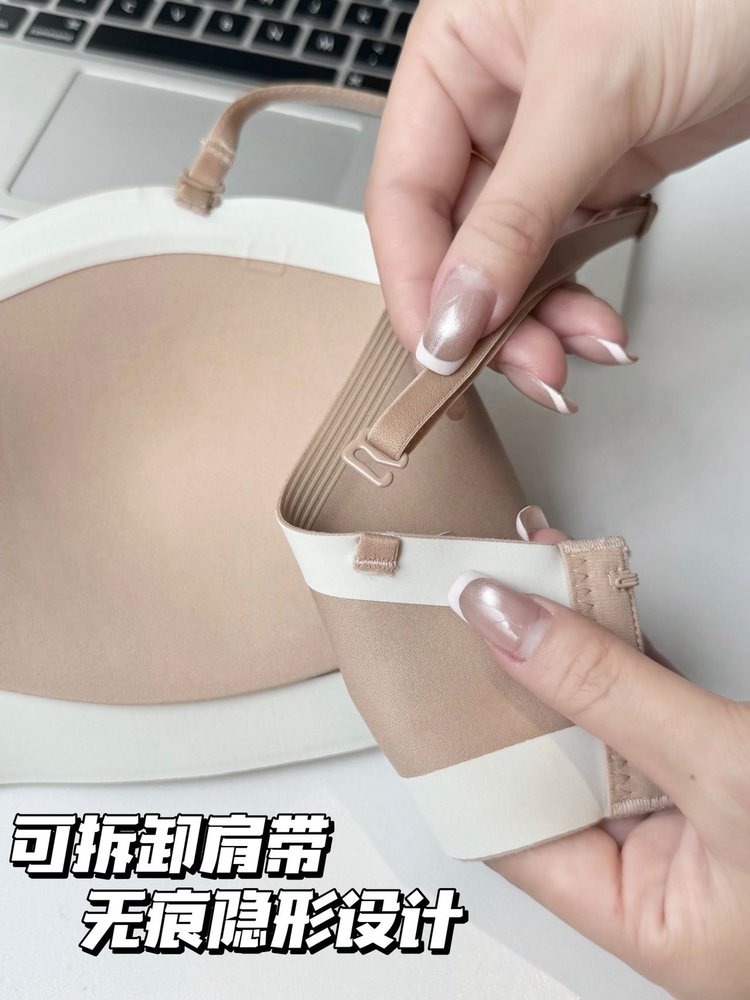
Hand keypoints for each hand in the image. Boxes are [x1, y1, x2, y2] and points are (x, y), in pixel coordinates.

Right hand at [366, 0, 749, 408]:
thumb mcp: (592, 91)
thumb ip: (515, 211)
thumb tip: (457, 307)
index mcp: (453, 57)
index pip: (403, 194)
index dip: (417, 282)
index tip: (442, 350)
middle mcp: (489, 104)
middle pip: (455, 242)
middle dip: (489, 315)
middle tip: (525, 365)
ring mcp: (544, 146)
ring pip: (512, 262)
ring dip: (538, 320)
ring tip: (571, 355)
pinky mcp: (597, 173)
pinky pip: (566, 256)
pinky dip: (577, 300)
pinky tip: (594, 327)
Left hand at [448, 506, 749, 997]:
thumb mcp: (728, 772)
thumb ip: (608, 693)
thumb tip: (502, 622)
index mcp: (647, 916)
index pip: (506, 828)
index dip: (454, 750)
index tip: (418, 678)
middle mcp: (664, 871)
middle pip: (547, 764)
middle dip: (507, 682)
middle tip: (460, 610)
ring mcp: (698, 814)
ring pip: (599, 723)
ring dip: (561, 652)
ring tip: (511, 583)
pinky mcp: (728, 764)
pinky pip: (651, 702)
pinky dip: (619, 650)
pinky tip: (582, 600)